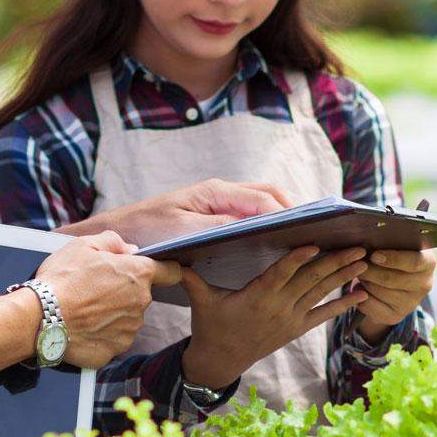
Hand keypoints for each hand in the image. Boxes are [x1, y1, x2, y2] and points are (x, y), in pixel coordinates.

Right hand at [33, 231, 180, 367]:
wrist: (39, 318)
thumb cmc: (61, 279)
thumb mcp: (83, 245)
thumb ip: (112, 242)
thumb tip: (129, 249)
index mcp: (138, 274)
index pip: (171, 272)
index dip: (165, 269)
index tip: (157, 270)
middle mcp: (141, 303)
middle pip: (143, 295)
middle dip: (125, 291)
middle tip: (96, 289)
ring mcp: (130, 328)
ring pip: (128, 318)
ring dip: (114, 313)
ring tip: (85, 309)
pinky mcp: (116, 348)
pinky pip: (115, 338)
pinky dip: (103, 333)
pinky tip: (84, 327)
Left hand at [66, 179, 293, 245]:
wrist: (118, 236)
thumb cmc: (146, 234)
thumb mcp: (180, 233)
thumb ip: (216, 228)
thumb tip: (251, 225)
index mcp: (215, 192)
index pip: (262, 199)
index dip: (288, 216)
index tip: (307, 232)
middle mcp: (220, 193)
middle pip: (270, 194)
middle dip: (295, 210)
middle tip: (318, 231)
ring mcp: (219, 203)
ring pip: (263, 203)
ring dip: (285, 215)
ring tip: (307, 236)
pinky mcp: (215, 216)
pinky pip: (251, 215)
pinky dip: (270, 224)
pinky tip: (279, 244)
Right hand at [179, 246, 369, 388]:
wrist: (221, 361)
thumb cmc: (210, 325)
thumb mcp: (200, 301)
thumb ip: (190, 278)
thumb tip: (168, 256)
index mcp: (256, 297)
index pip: (280, 273)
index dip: (297, 258)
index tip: (315, 243)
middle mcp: (277, 308)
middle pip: (310, 281)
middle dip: (335, 263)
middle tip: (358, 246)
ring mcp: (290, 319)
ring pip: (321, 294)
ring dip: (344, 277)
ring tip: (365, 261)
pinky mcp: (296, 329)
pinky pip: (324, 315)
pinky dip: (344, 304)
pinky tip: (363, 293)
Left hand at [353, 250, 436, 343]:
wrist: (392, 281)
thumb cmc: (392, 255)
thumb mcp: (395, 246)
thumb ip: (387, 243)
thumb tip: (368, 244)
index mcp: (428, 263)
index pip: (414, 262)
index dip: (392, 259)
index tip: (374, 255)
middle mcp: (424, 285)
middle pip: (392, 279)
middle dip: (370, 270)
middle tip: (357, 263)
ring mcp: (411, 303)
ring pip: (379, 291)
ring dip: (364, 281)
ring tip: (359, 273)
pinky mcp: (396, 316)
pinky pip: (371, 306)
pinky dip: (360, 296)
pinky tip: (359, 288)